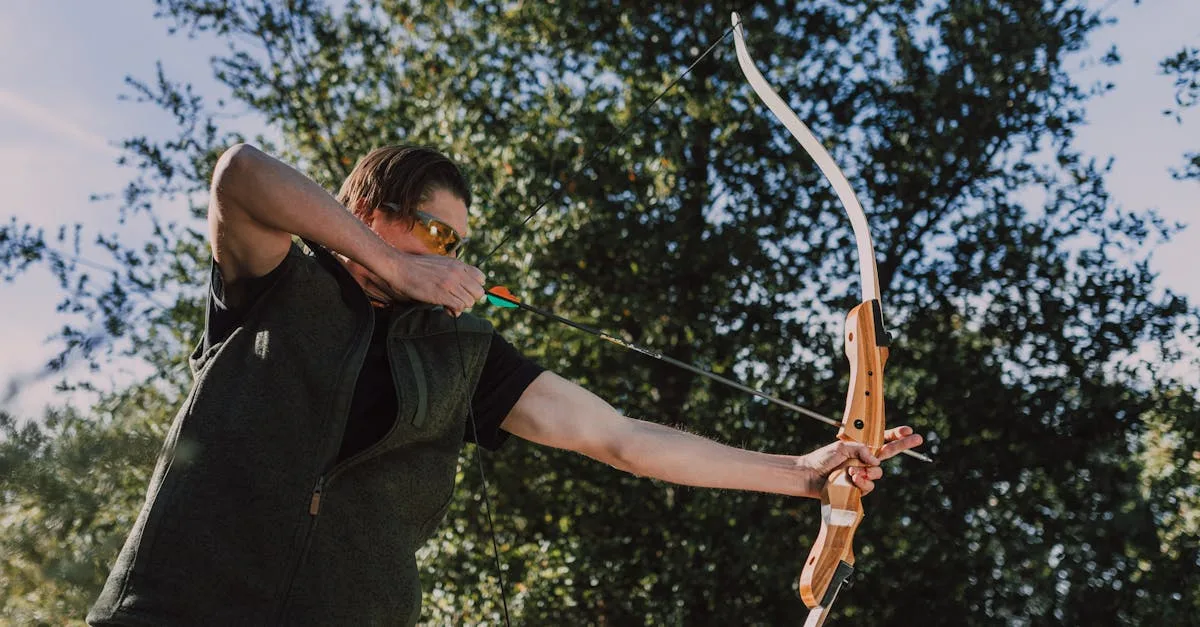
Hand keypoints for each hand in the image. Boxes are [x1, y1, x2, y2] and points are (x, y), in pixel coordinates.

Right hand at [373, 252, 485, 314]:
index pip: (481, 278)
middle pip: (479, 293)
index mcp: (458, 264)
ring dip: (460, 306)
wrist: (400, 267)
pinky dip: (453, 310)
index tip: (464, 290)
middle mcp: (457, 273)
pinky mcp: (442, 294)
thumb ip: (454, 274)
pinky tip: (445, 307)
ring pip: (469, 302)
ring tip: (448, 304)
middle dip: (469, 299)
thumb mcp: (441, 264)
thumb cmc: (418, 267)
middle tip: (457, 299)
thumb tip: (463, 290)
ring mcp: (450, 283)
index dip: (474, 287)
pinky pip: (458, 307)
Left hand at [797, 426, 923, 497]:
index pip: (882, 439)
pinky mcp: (858, 488)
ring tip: (851, 471)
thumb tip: (876, 462)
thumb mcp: (841, 446)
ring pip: (878, 473)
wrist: (809, 475)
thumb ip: (861, 449)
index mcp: (860, 447)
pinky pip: (869, 486)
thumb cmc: (823, 458)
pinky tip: (851, 480)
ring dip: (867, 472)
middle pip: (889, 453)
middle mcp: (864, 460)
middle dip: (904, 445)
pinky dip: (862, 483)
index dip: (895, 435)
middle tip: (919, 438)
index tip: (908, 431)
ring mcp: (862, 474)